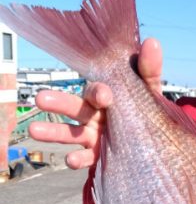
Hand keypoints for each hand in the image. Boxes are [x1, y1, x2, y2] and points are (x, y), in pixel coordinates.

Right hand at [28, 37, 162, 169]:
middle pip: (74, 107)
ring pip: (70, 132)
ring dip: (52, 132)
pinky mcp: (97, 156)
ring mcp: (93, 136)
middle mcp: (94, 115)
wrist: (153, 140)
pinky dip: (77, 160)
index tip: (105, 96)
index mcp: (105, 97)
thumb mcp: (149, 89)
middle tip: (40, 98)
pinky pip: (85, 158)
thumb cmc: (145, 108)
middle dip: (58, 103)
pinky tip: (71, 161)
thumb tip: (152, 42)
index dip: (98, 92)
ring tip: (34, 130)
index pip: (96, 91)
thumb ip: (149, 69)